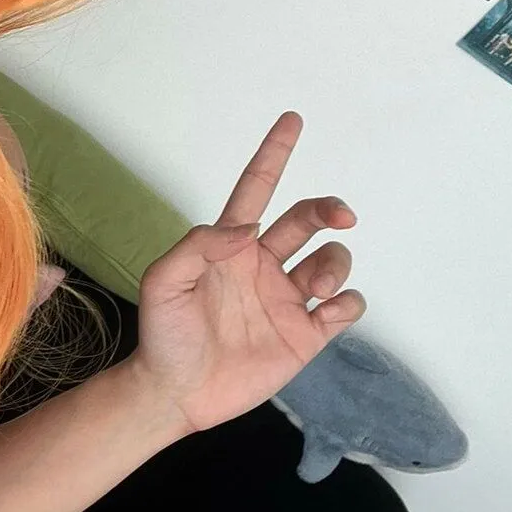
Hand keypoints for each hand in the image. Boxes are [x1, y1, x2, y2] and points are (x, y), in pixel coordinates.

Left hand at [127, 112, 365, 435]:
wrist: (175, 392)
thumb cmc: (163, 333)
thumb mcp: (163, 282)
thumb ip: (199, 246)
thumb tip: (247, 230)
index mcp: (230, 246)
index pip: (257, 190)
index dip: (274, 154)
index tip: (292, 120)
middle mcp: (263, 265)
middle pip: (307, 220)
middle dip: (328, 209)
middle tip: (342, 215)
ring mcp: (287, 299)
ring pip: (332, 261)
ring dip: (336, 264)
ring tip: (318, 288)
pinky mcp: (306, 334)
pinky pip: (345, 307)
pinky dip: (349, 302)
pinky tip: (328, 310)